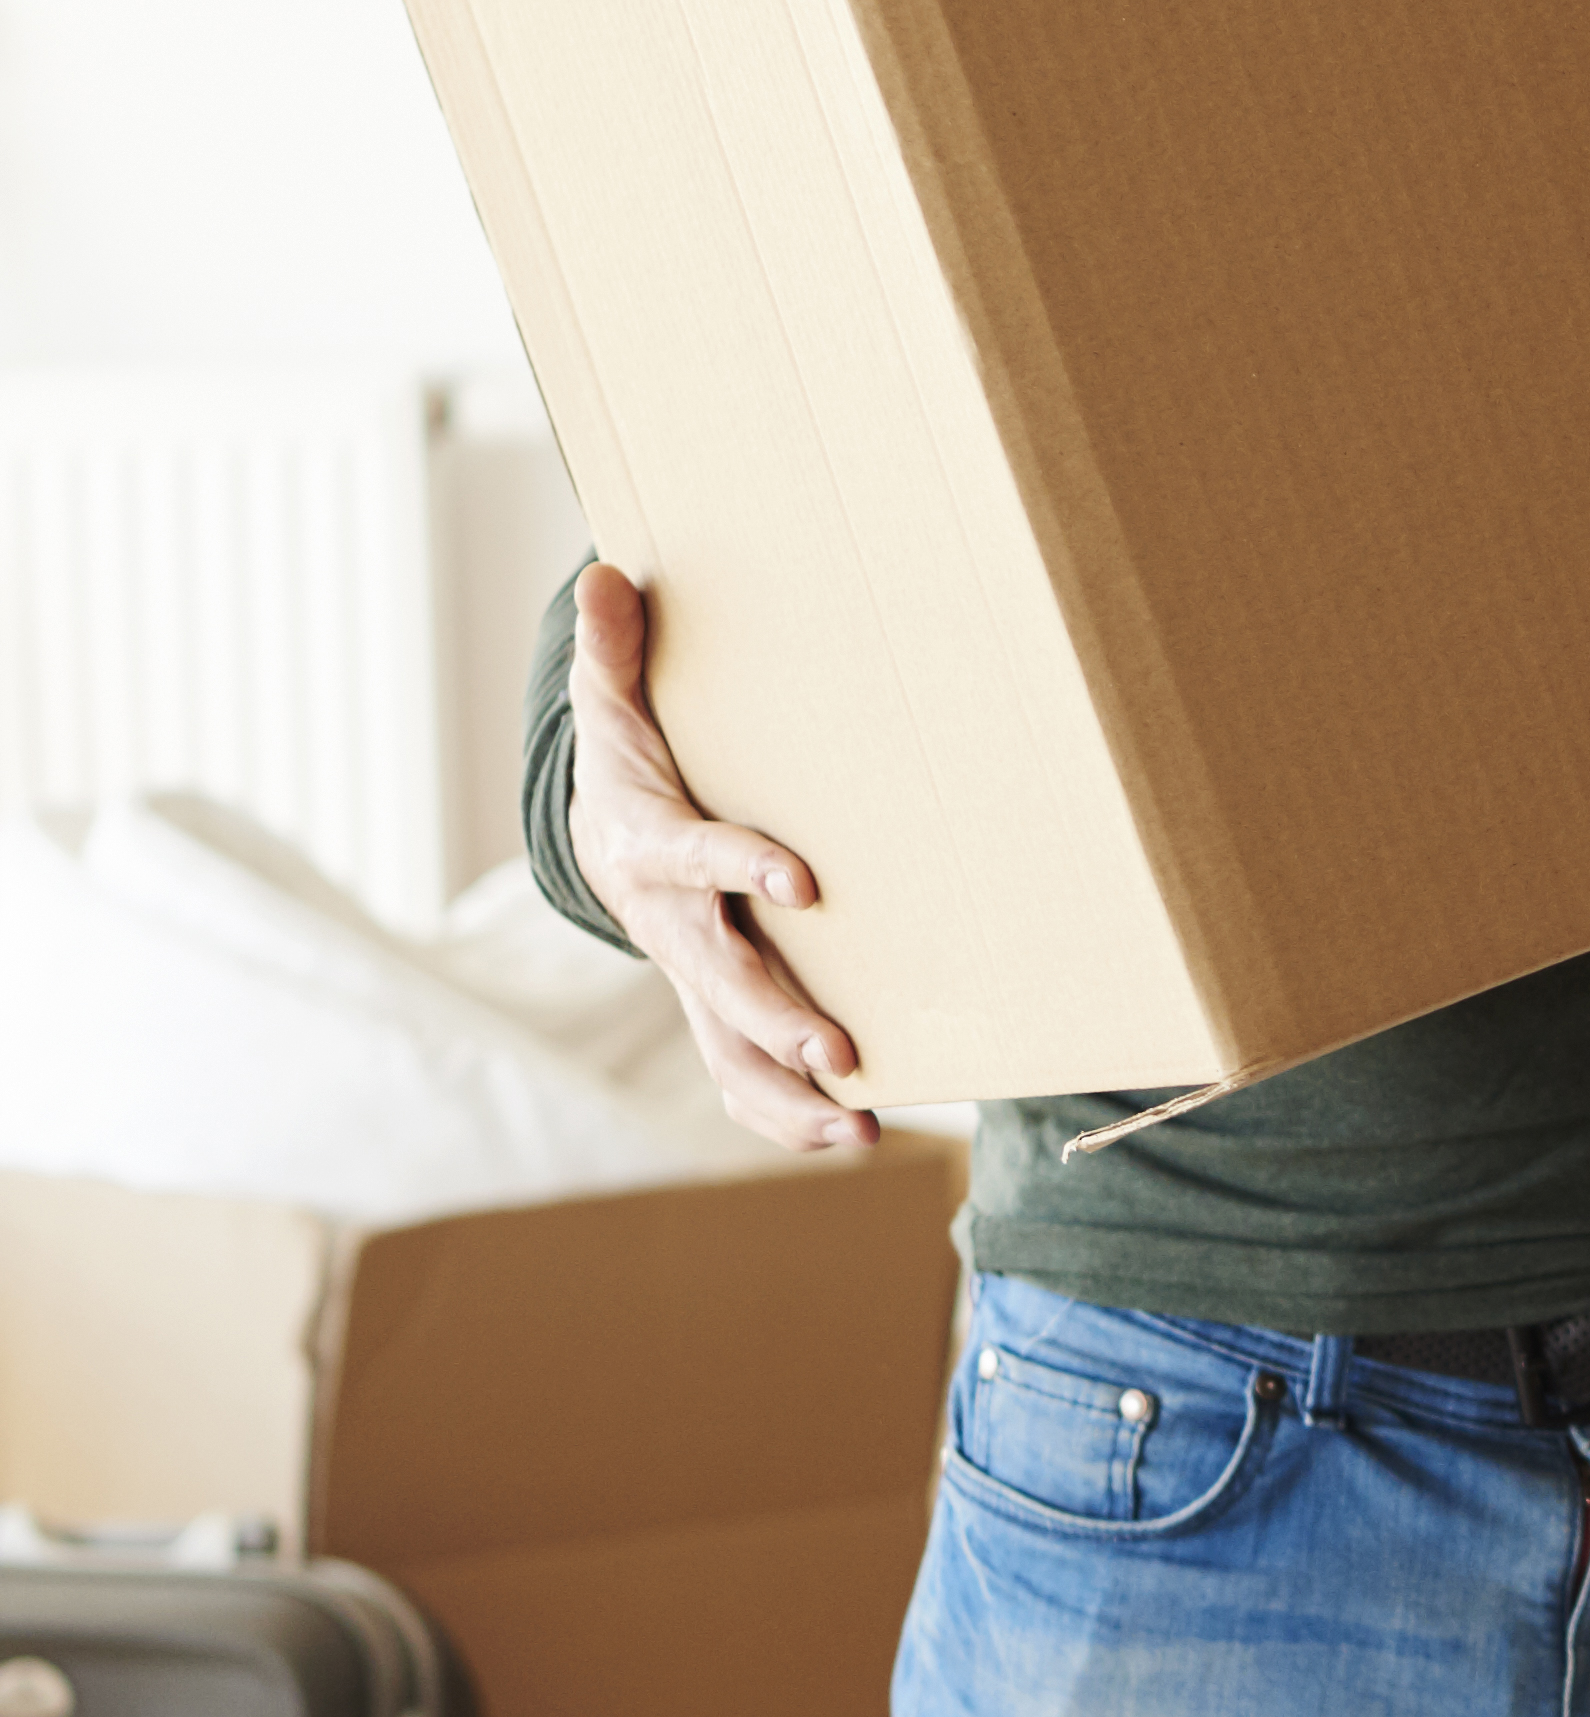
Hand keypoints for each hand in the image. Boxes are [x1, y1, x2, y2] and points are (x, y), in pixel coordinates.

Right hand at [563, 565, 882, 1155]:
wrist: (602, 837)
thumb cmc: (628, 760)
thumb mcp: (615, 699)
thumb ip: (615, 646)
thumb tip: (606, 575)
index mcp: (651, 847)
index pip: (697, 859)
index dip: (742, 867)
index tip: (802, 879)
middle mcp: (669, 927)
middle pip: (719, 979)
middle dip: (776, 1018)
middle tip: (839, 1049)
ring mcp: (690, 978)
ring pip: (730, 1051)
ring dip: (790, 1096)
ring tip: (859, 1131)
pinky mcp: (713, 1012)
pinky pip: (739, 1078)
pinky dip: (782, 1117)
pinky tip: (844, 1142)